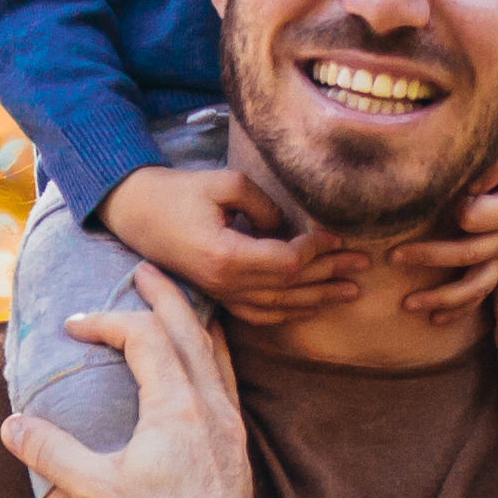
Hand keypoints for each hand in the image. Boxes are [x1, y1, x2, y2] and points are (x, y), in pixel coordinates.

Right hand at [1, 264, 260, 497]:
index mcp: (178, 409)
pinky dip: (211, 364)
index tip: (74, 325)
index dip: (107, 322)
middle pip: (192, 332)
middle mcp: (213, 412)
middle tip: (146, 272)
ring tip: (184, 310)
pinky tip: (205, 376)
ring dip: (196, 328)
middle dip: (165, 298)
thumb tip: (10, 425)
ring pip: (218, 359)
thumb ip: (51, 452)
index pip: (144, 338)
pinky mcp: (238, 459)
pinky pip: (228, 389)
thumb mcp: (94, 492)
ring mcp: (232, 435)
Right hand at [98, 158, 359, 328]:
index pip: (286, 262)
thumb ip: (264, 206)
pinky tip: (310, 306)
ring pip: (278, 307)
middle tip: (362, 264)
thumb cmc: (177, 192)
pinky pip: (258, 313)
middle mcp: (224, 283)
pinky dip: (287, 312)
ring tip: (349, 292)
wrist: (134, 212)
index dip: (316, 251)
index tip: (337, 235)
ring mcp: (219, 294)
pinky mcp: (216, 295)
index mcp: (225, 256)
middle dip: (329, 274)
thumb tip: (287, 227)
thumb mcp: (225, 184)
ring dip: (316, 299)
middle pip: (288, 286)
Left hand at [384, 121, 497, 322]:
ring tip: (407, 304)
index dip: (454, 209)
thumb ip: (495, 159)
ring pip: (474, 287)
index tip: (438, 195)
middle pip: (466, 254)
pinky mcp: (496, 266)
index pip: (474, 217)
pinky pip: (479, 296)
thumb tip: (470, 185)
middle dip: (428, 257)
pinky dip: (458, 311)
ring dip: (441, 298)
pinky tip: (433, 321)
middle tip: (392, 256)